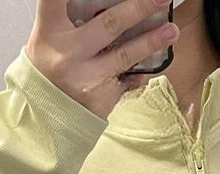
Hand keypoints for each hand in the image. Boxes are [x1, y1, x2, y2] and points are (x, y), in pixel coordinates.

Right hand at [26, 0, 179, 118]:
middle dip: (139, 8)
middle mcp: (69, 53)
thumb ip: (67, 17)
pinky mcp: (102, 97)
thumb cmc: (49, 70)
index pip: (55, 0)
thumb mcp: (47, 38)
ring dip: (152, 42)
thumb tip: (103, 2)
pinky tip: (156, 59)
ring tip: (172, 31)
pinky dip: (142, 68)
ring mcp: (87, 77)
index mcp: (49, 32)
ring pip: (125, 55)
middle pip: (110, 24)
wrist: (47, 116)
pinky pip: (128, 79)